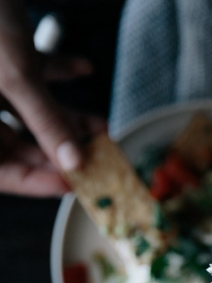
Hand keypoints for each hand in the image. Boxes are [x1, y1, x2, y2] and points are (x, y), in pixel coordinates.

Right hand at [0, 2, 105, 196]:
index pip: (4, 173)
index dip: (40, 182)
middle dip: (63, 149)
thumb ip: (46, 121)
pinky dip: (56, 71)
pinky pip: (29, 74)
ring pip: (28, 114)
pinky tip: (84, 68)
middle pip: (20, 146)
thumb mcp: (16, 75)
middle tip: (98, 155)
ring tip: (101, 124)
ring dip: (66, 117)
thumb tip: (74, 162)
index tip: (76, 184)